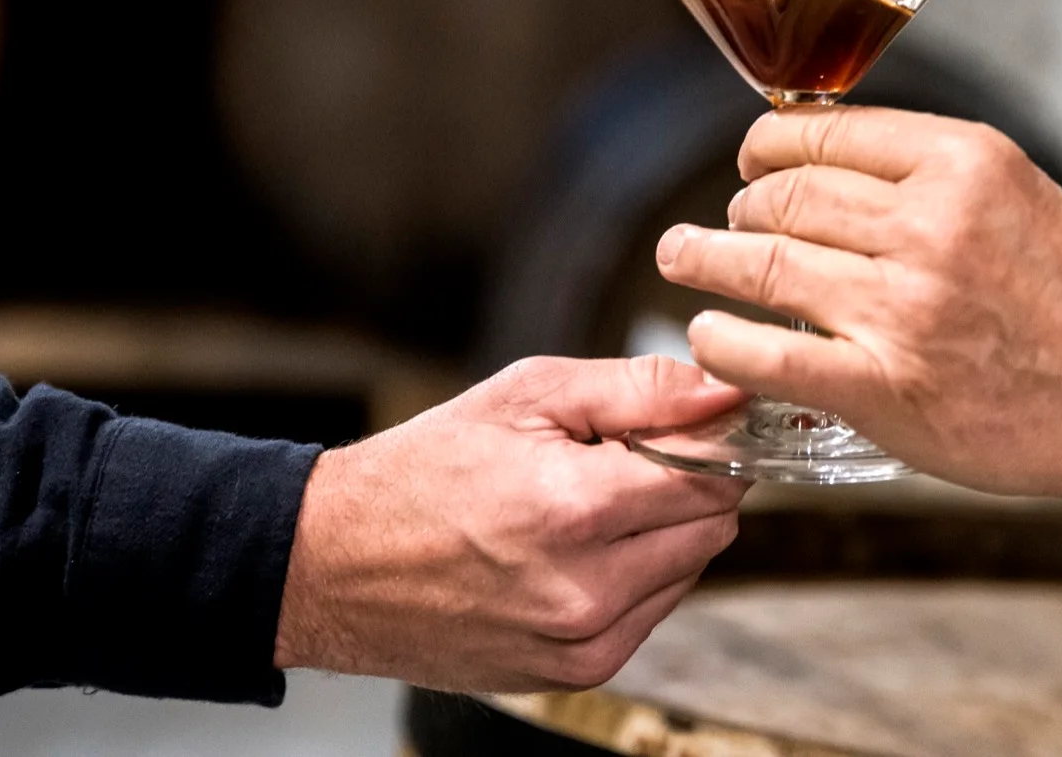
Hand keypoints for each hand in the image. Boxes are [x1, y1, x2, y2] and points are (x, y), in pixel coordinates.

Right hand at [273, 356, 747, 690]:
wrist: (337, 565)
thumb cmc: (424, 471)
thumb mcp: (527, 396)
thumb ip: (639, 390)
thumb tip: (724, 388)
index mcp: (575, 508)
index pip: (715, 475)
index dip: (712, 438)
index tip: (693, 421)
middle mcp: (586, 589)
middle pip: (714, 526)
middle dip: (690, 483)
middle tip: (625, 457)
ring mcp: (580, 642)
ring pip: (689, 570)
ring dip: (663, 532)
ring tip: (587, 504)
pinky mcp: (574, 673)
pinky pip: (652, 613)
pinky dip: (635, 576)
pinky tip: (576, 549)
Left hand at [656, 108, 1061, 524]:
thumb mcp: (1014, 190)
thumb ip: (923, 173)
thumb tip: (818, 164)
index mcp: (960, 160)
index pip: (818, 132)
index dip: (765, 149)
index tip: (751, 165)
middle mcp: (927, 223)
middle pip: (782, 194)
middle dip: (738, 209)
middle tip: (719, 226)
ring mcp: (902, 307)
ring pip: (761, 263)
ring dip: (706, 261)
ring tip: (682, 260)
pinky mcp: (886, 386)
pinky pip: (767, 353)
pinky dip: (723, 340)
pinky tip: (708, 335)